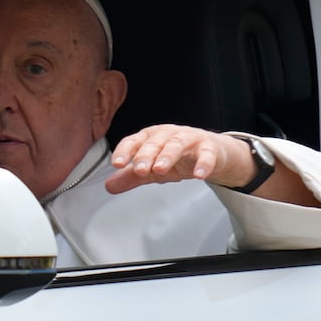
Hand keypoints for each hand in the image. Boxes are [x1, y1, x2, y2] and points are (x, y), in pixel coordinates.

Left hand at [105, 124, 252, 193]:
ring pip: (176, 144)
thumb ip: (131, 177)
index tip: (116, 163)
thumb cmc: (179, 157)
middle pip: (154, 142)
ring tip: (159, 170)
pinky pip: (206, 154)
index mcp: (150, 138)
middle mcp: (167, 134)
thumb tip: (108, 186)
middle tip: (139, 170)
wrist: (212, 153)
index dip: (125, 151)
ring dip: (167, 156)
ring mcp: (188, 138)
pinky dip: (203, 163)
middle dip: (145, 155)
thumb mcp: (152, 169)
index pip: (134, 141)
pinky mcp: (208, 146)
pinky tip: (199, 175)